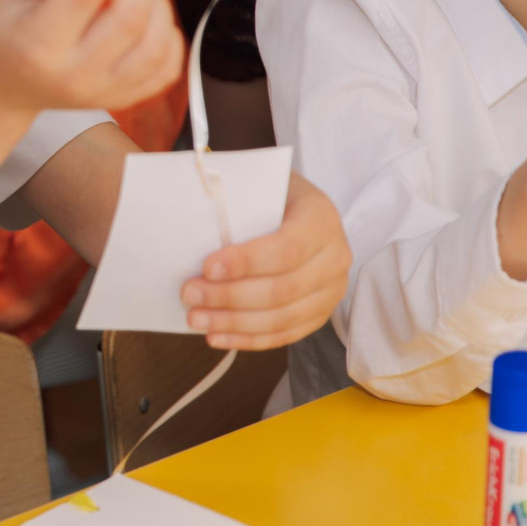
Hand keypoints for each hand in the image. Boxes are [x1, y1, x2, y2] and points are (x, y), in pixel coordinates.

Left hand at [182, 170, 349, 348]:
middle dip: (231, 296)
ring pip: (283, 317)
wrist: (301, 209)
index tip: (208, 268)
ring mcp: (331, 289)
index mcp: (321, 218)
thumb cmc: (272, 197)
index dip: (246, 262)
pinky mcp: (320, 313)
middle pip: (283, 289)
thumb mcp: (260, 186)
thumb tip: (194, 234)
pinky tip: (217, 336)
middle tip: (191, 294)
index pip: (286, 249)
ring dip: (234, 323)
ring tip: (197, 318)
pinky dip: (248, 339)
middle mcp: (335, 256)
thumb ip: (239, 207)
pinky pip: (284, 334)